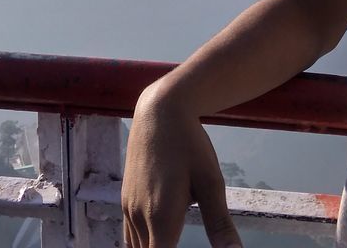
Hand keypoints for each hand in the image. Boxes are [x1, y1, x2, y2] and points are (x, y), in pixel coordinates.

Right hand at [121, 91, 242, 247]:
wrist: (158, 111)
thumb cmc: (189, 145)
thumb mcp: (211, 182)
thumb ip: (220, 224)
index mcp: (162, 217)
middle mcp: (140, 217)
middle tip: (178, 246)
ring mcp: (129, 208)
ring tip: (170, 245)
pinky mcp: (126, 199)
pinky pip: (129, 236)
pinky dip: (142, 247)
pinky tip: (156, 243)